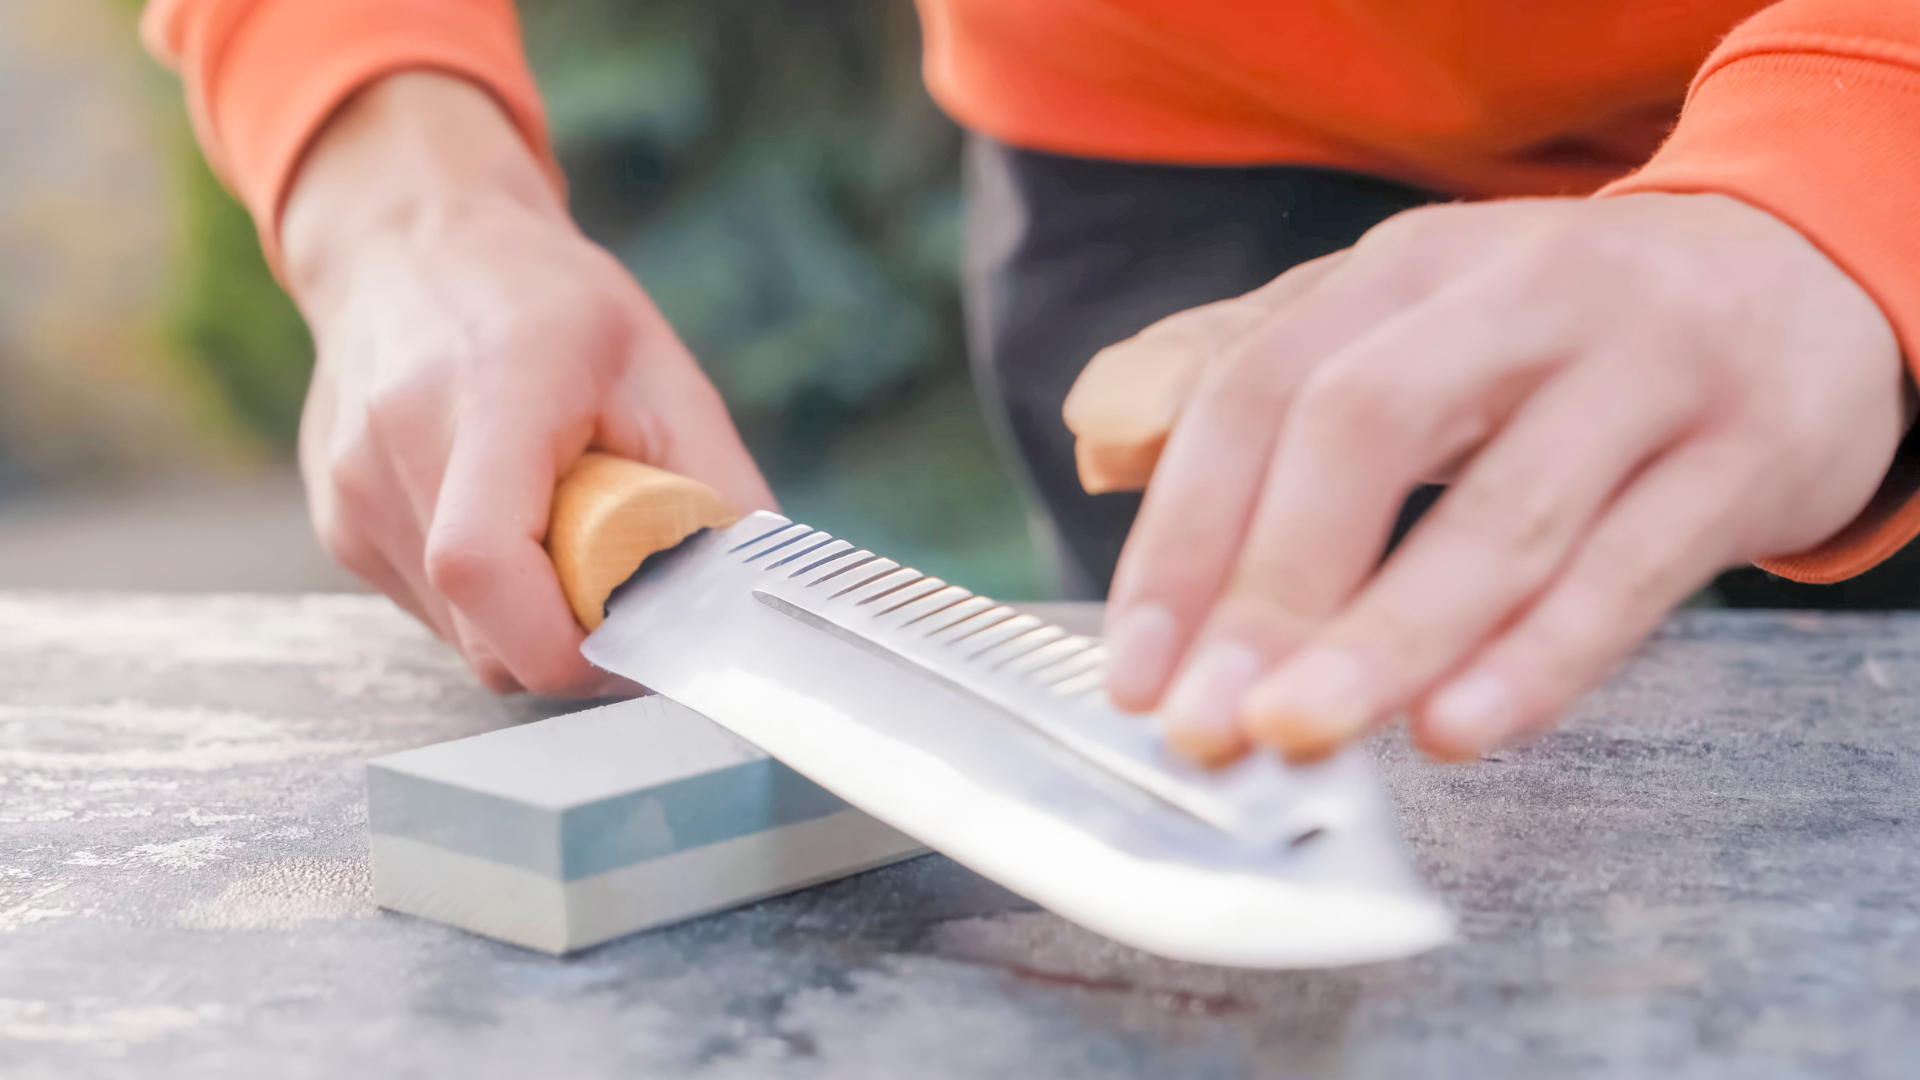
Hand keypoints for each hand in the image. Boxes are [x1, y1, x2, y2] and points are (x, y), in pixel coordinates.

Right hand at [283, 74, 774, 694]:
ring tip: (562, 531)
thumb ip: (716, 486)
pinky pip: (432, 612)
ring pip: (460, 637)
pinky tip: (513, 526)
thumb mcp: (661, 372)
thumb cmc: (549, 302)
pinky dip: (489, 603)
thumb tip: (758, 589)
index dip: (567, 641)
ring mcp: (351, 494)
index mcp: (485, 398)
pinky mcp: (339, 523)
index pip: (485, 566)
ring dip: (530, 622)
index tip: (637, 634)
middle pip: (482, 631)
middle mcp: (392, 450)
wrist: (416, 243)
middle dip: (570, 642)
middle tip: (622, 585)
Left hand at [1084, 193, 1903, 763]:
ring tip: (1302, 736)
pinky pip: (1629, 573)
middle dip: (1270, 588)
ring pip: (1502, 514)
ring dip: (1387, 638)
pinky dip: (1536, 659)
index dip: (1184, 535)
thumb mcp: (1418, 314)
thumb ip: (1272, 378)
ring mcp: (1642, 371)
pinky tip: (1458, 727)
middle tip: (1208, 722)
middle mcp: (1520, 298)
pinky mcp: (1744, 454)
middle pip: (1366, 431)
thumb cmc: (1563, 334)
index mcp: (1409, 269)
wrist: (1802, 282)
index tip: (1135, 669)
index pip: (1260, 389)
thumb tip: (1109, 454)